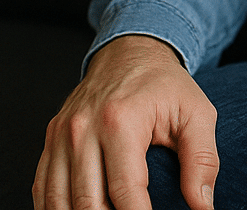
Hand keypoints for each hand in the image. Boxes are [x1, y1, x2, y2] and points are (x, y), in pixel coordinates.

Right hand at [33, 34, 217, 209]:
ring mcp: (61, 135)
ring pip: (59, 200)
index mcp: (120, 121)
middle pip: (87, 201)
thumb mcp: (197, 114)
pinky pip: (42, 188)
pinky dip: (56, 208)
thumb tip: (203, 205)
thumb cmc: (165, 85)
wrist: (130, 52)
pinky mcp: (50, 140)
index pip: (125, 190)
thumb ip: (202, 160)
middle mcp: (82, 129)